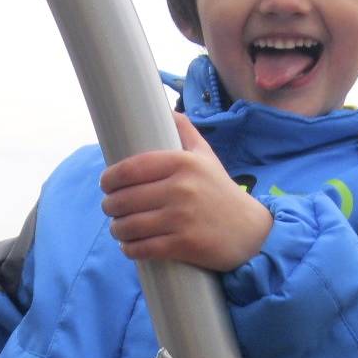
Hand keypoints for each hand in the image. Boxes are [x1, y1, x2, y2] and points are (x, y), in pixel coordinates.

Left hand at [99, 112, 272, 272]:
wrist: (251, 232)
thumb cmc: (221, 192)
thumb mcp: (206, 157)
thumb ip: (185, 132)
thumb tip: (163, 108)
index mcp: (183, 163)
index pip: (130, 168)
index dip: (110, 178)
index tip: (106, 184)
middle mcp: (181, 188)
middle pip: (125, 199)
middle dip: (110, 206)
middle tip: (110, 209)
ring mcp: (182, 218)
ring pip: (130, 225)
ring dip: (117, 229)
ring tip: (118, 228)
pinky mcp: (184, 244)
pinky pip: (143, 248)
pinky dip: (130, 249)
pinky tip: (129, 246)